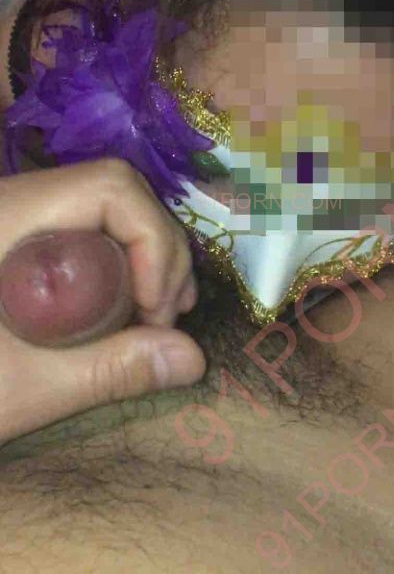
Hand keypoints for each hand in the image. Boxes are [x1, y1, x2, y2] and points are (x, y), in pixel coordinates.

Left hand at [0, 158, 205, 444]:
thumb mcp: (20, 388)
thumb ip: (110, 369)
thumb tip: (195, 360)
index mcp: (6, 217)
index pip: (109, 187)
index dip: (153, 240)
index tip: (158, 313)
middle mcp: (10, 201)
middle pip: (113, 191)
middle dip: (158, 250)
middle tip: (168, 320)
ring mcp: (9, 219)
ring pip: (102, 208)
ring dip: (142, 256)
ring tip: (157, 317)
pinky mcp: (9, 241)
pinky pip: (80, 232)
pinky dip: (113, 264)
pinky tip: (124, 310)